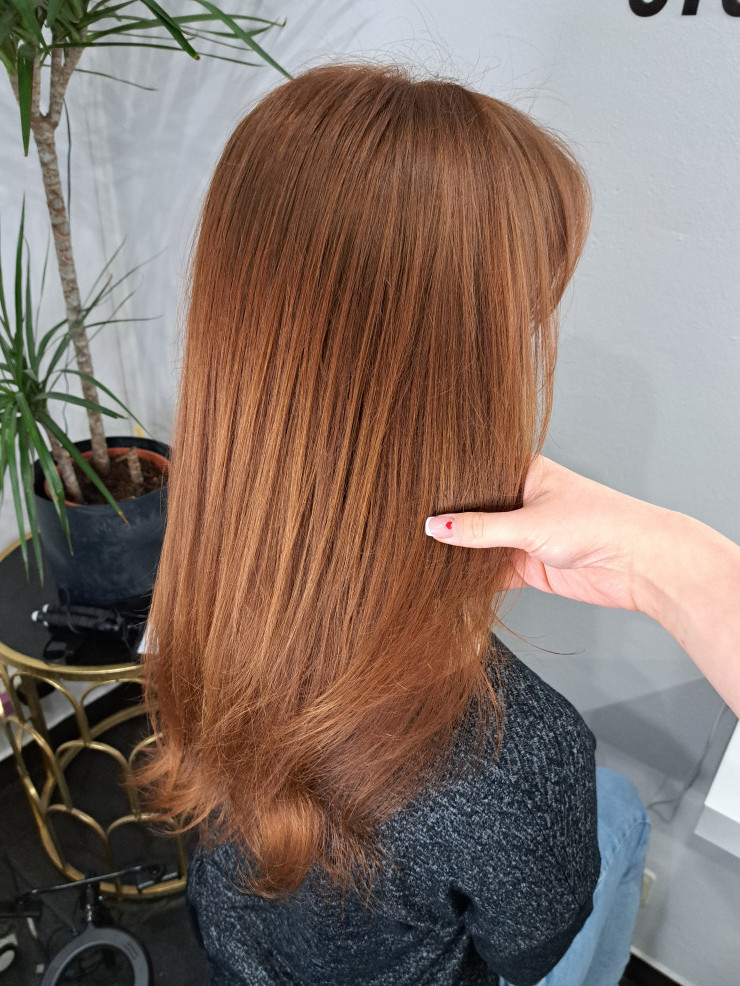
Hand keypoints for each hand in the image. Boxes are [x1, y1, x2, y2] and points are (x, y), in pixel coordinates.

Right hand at [425, 455, 676, 611]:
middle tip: (407, 527)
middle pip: (474, 512)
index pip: (473, 475)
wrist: (638, 564)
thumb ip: (478, 529)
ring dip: (460, 553)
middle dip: (449, 523)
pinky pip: (492, 571)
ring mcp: (524, 534)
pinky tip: (448, 580)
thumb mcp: (528, 523)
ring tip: (420, 555)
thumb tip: (432, 527)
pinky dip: (474, 577)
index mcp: (523, 471)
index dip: (445, 485)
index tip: (412, 494)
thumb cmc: (596, 523)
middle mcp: (522, 500)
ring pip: (480, 543)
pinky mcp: (529, 565)